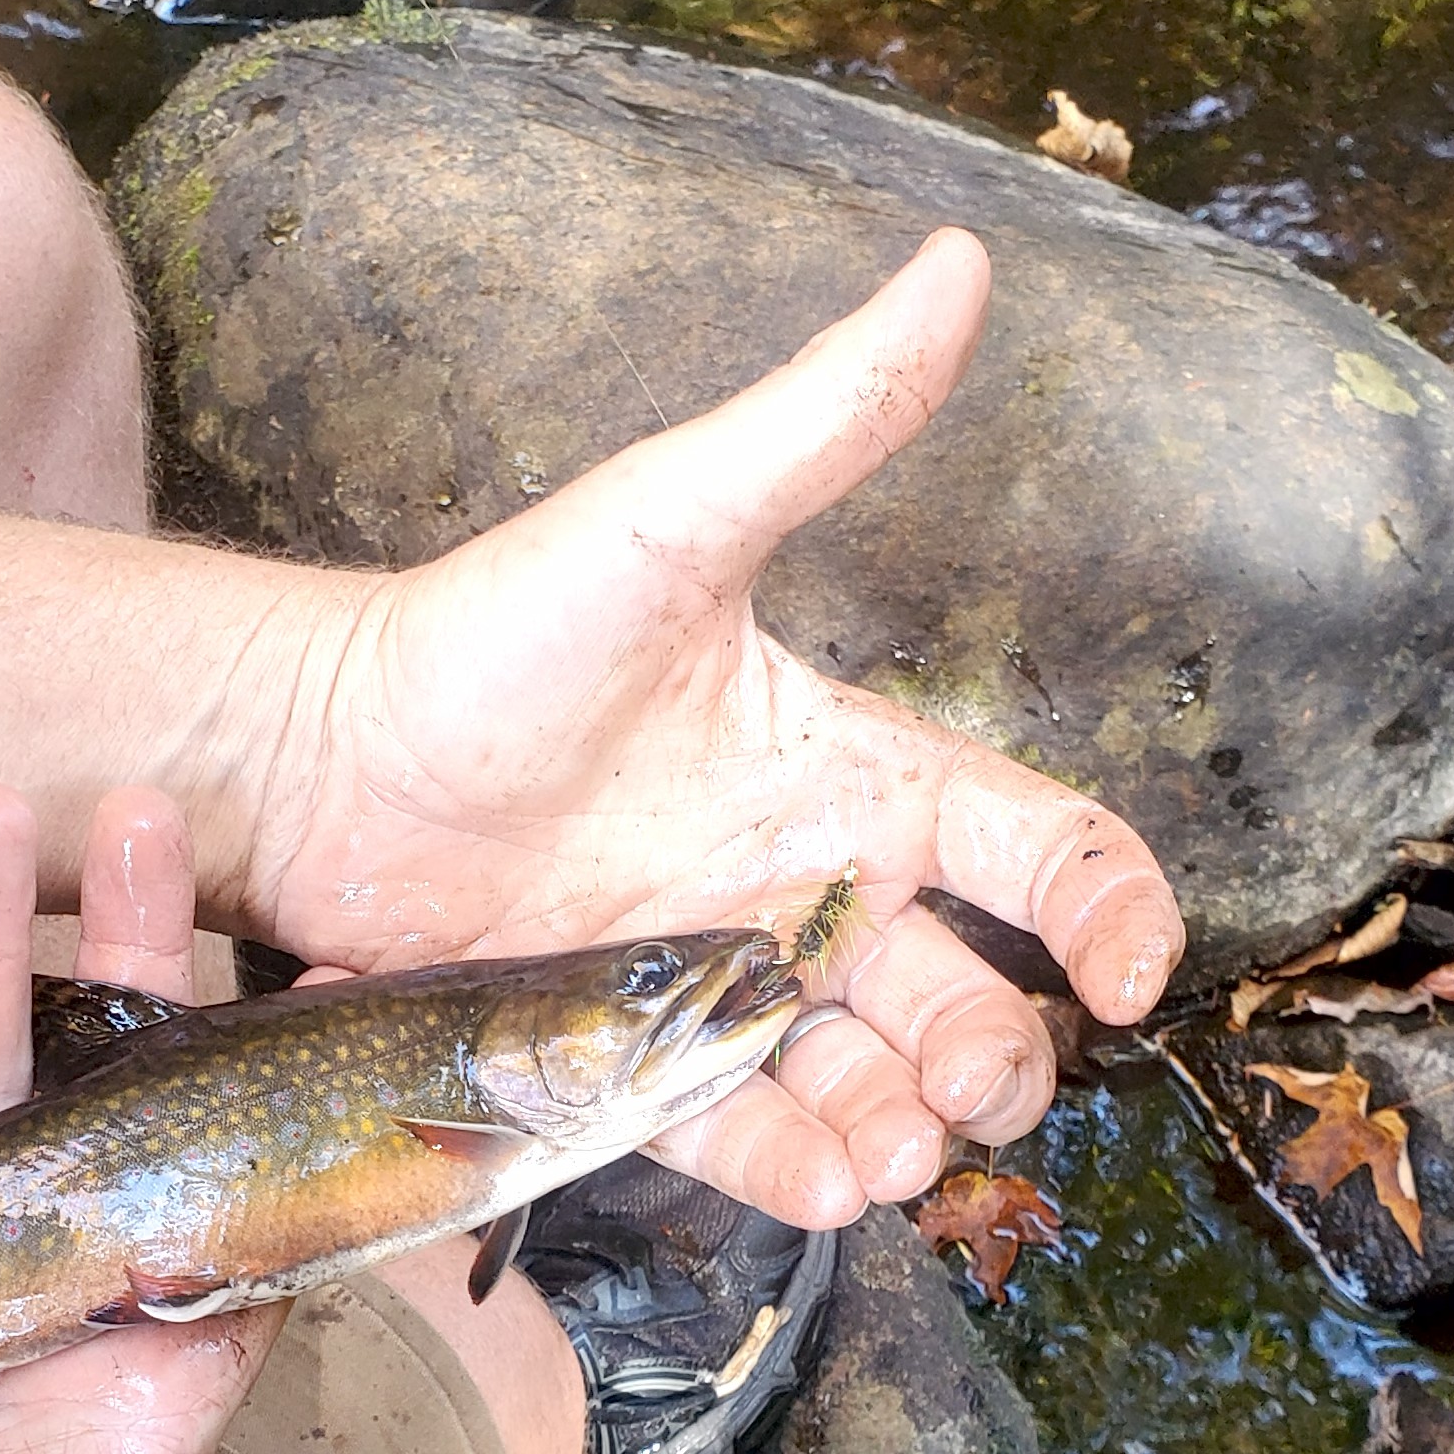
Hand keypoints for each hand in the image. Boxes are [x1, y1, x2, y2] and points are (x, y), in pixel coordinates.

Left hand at [250, 232, 1183, 1228]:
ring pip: (865, 1085)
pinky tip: (834, 1187)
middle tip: (969, 1080)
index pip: (1036, 844)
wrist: (324, 755)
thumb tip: (956, 266)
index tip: (1129, 971)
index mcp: (850, 770)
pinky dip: (800, 1175)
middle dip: (995, 1053)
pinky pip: (744, 1138)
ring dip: (907, 1132)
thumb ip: (823, 418)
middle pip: (966, 996)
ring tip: (896, 1155)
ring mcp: (719, 986)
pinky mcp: (630, 1064)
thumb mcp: (674, 518)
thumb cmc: (493, 628)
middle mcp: (804, 888)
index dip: (1106, 909)